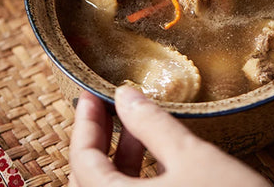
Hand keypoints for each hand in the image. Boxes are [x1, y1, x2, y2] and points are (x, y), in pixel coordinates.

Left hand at [69, 85, 271, 186]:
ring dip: (117, 158)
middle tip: (108, 106)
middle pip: (89, 178)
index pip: (82, 160)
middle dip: (98, 138)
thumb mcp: (191, 156)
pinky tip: (154, 156)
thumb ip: (152, 124)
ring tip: (136, 127)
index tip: (90, 93)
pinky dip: (133, 178)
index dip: (85, 122)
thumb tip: (124, 94)